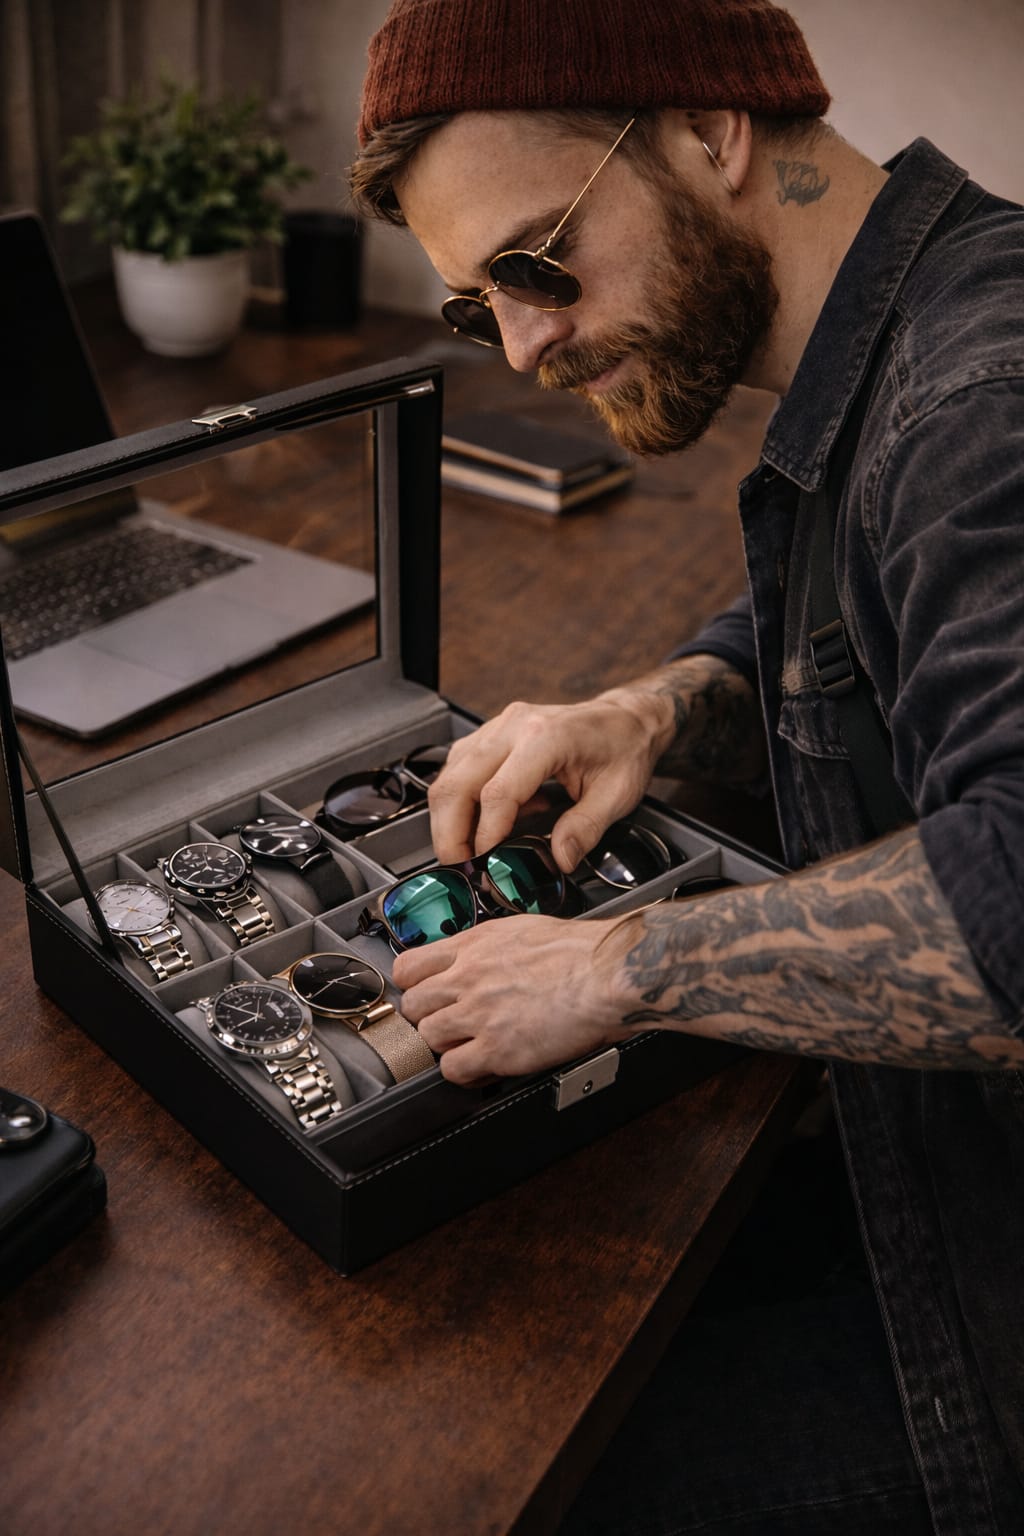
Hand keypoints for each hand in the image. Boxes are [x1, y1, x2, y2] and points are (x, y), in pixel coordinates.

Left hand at [394, 914, 630, 1084]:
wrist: (606, 974)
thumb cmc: (580, 952)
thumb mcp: (521, 930)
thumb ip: (488, 947)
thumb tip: (476, 958)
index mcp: (474, 946)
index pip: (408, 967)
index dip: (413, 985)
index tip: (424, 993)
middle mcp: (468, 978)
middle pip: (413, 1006)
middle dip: (428, 1017)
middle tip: (449, 1023)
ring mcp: (478, 1014)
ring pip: (428, 1038)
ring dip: (447, 1045)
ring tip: (470, 1045)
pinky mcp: (496, 1048)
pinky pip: (453, 1069)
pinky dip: (465, 1072)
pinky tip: (483, 1066)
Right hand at [430, 689, 675, 870]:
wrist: (625, 719)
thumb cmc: (623, 748)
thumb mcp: (617, 795)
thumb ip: (585, 829)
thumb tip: (559, 859)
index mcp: (546, 737)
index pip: (497, 792)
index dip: (486, 835)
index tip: (486, 865)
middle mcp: (514, 726)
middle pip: (456, 784)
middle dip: (449, 834)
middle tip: (460, 869)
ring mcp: (498, 727)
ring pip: (448, 776)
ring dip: (447, 820)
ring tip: (466, 852)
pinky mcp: (490, 735)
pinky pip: (458, 769)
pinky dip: (459, 802)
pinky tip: (483, 821)